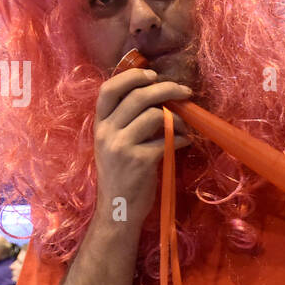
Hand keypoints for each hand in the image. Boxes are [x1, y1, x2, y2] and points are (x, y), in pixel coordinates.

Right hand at [93, 65, 194, 228]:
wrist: (118, 210)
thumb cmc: (120, 175)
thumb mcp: (112, 144)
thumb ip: (125, 121)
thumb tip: (156, 95)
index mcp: (99, 125)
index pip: (108, 89)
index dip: (132, 77)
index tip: (153, 75)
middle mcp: (106, 132)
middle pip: (138, 96)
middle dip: (166, 88)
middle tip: (185, 91)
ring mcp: (122, 147)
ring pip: (155, 115)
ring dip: (177, 118)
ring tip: (183, 127)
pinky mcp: (140, 161)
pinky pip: (167, 139)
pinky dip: (181, 138)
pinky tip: (184, 143)